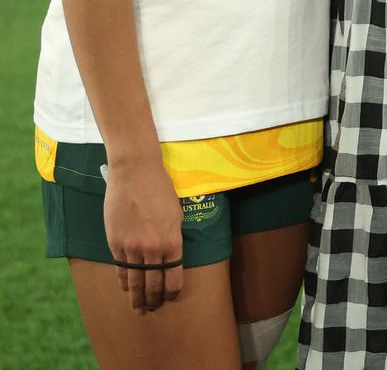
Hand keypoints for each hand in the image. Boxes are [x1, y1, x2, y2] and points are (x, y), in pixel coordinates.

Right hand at [103, 159, 183, 313]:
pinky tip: (126, 288)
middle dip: (153, 300)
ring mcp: (132, 246)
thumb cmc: (160, 187)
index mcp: (172, 241)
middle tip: (152, 309)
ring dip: (137, 298)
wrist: (135, 172)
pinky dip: (124, 281)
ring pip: (135, 281)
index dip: (172, 292)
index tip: (170, 298)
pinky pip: (121, 269)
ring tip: (138, 308)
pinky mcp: (116, 242)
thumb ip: (173, 237)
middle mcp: (153, 248)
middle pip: (154, 284)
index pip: (174, 278)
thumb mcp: (176, 213)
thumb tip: (170, 256)